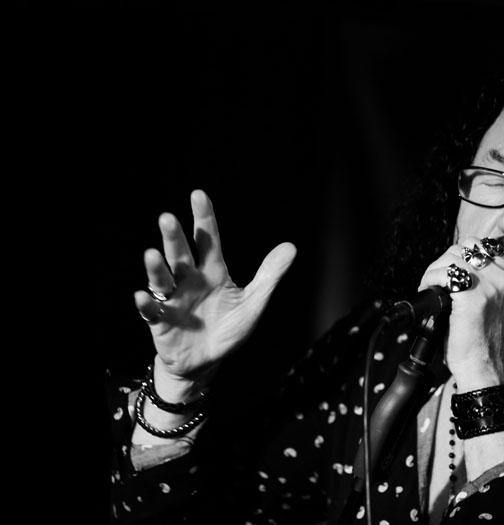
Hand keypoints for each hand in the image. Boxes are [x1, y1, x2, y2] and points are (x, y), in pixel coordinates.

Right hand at [134, 189, 296, 385]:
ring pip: (162, 278)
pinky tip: (143, 295)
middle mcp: (189, 281)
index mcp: (213, 272)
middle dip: (174, 237)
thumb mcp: (254, 303)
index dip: (204, 218)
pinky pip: (151, 310)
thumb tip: (291, 246)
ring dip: (156, 267)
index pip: (207, 240)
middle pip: (180, 254)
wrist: (208, 362)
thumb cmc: (228, 329)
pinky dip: (146, 303)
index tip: (199, 195)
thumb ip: (269, 276)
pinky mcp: (161, 322)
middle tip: (168, 218)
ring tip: (152, 254)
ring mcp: (173, 300)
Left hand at [417, 236, 503, 390]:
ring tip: (431, 286)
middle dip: (449, 260)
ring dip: (436, 269)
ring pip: (453, 256)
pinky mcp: (472, 293)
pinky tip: (429, 291)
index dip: (465, 256)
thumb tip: (471, 262)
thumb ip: (498, 280)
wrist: (484, 366)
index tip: (454, 272)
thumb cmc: (489, 339)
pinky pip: (443, 273)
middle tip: (439, 280)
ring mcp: (492, 282)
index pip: (487, 244)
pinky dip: (430, 279)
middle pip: (468, 245)